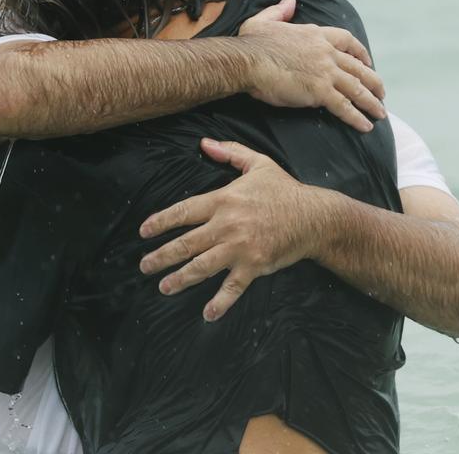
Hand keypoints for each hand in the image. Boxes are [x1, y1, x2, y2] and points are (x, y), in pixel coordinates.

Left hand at [138, 138, 329, 321]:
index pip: (184, 211)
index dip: (161, 222)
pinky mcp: (254, 265)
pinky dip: (220, 302)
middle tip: (145, 266)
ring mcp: (240, 247)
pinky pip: (233, 287)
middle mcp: (227, 225)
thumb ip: (230, 151)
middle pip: (186, 243)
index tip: (144, 232)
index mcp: (224, 199)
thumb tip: (204, 143)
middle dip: (162, 256)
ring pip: (202, 266)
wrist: (314, 217)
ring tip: (164, 287)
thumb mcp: (258, 163)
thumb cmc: (285, 190)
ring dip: (180, 279)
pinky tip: (208, 314)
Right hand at [239, 0, 386, 131]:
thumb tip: (290, 0)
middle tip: (381, 93)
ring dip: (371, 102)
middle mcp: (326, 52)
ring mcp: (325, 71)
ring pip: (357, 87)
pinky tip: (365, 126)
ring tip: (380, 113)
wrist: (247, 61)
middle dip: (373, 81)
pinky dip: (357, 117)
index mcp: (315, 34)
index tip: (368, 62)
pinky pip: (345, 106)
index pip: (347, 40)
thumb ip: (279, 11)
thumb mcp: (264, 21)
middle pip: (358, 67)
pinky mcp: (320, 91)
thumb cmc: (251, 44)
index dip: (361, 52)